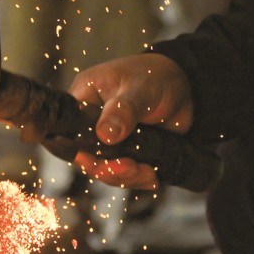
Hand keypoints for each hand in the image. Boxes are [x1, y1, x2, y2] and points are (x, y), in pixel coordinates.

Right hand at [68, 53, 192, 188]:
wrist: (184, 84)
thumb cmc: (156, 75)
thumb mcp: (140, 89)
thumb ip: (123, 110)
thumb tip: (105, 135)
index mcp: (85, 98)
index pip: (70, 130)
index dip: (79, 150)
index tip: (98, 161)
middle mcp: (92, 121)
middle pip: (87, 156)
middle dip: (108, 169)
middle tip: (129, 168)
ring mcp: (110, 139)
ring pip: (107, 168)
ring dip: (126, 177)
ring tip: (146, 172)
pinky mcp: (127, 151)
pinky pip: (125, 172)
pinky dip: (138, 178)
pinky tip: (152, 177)